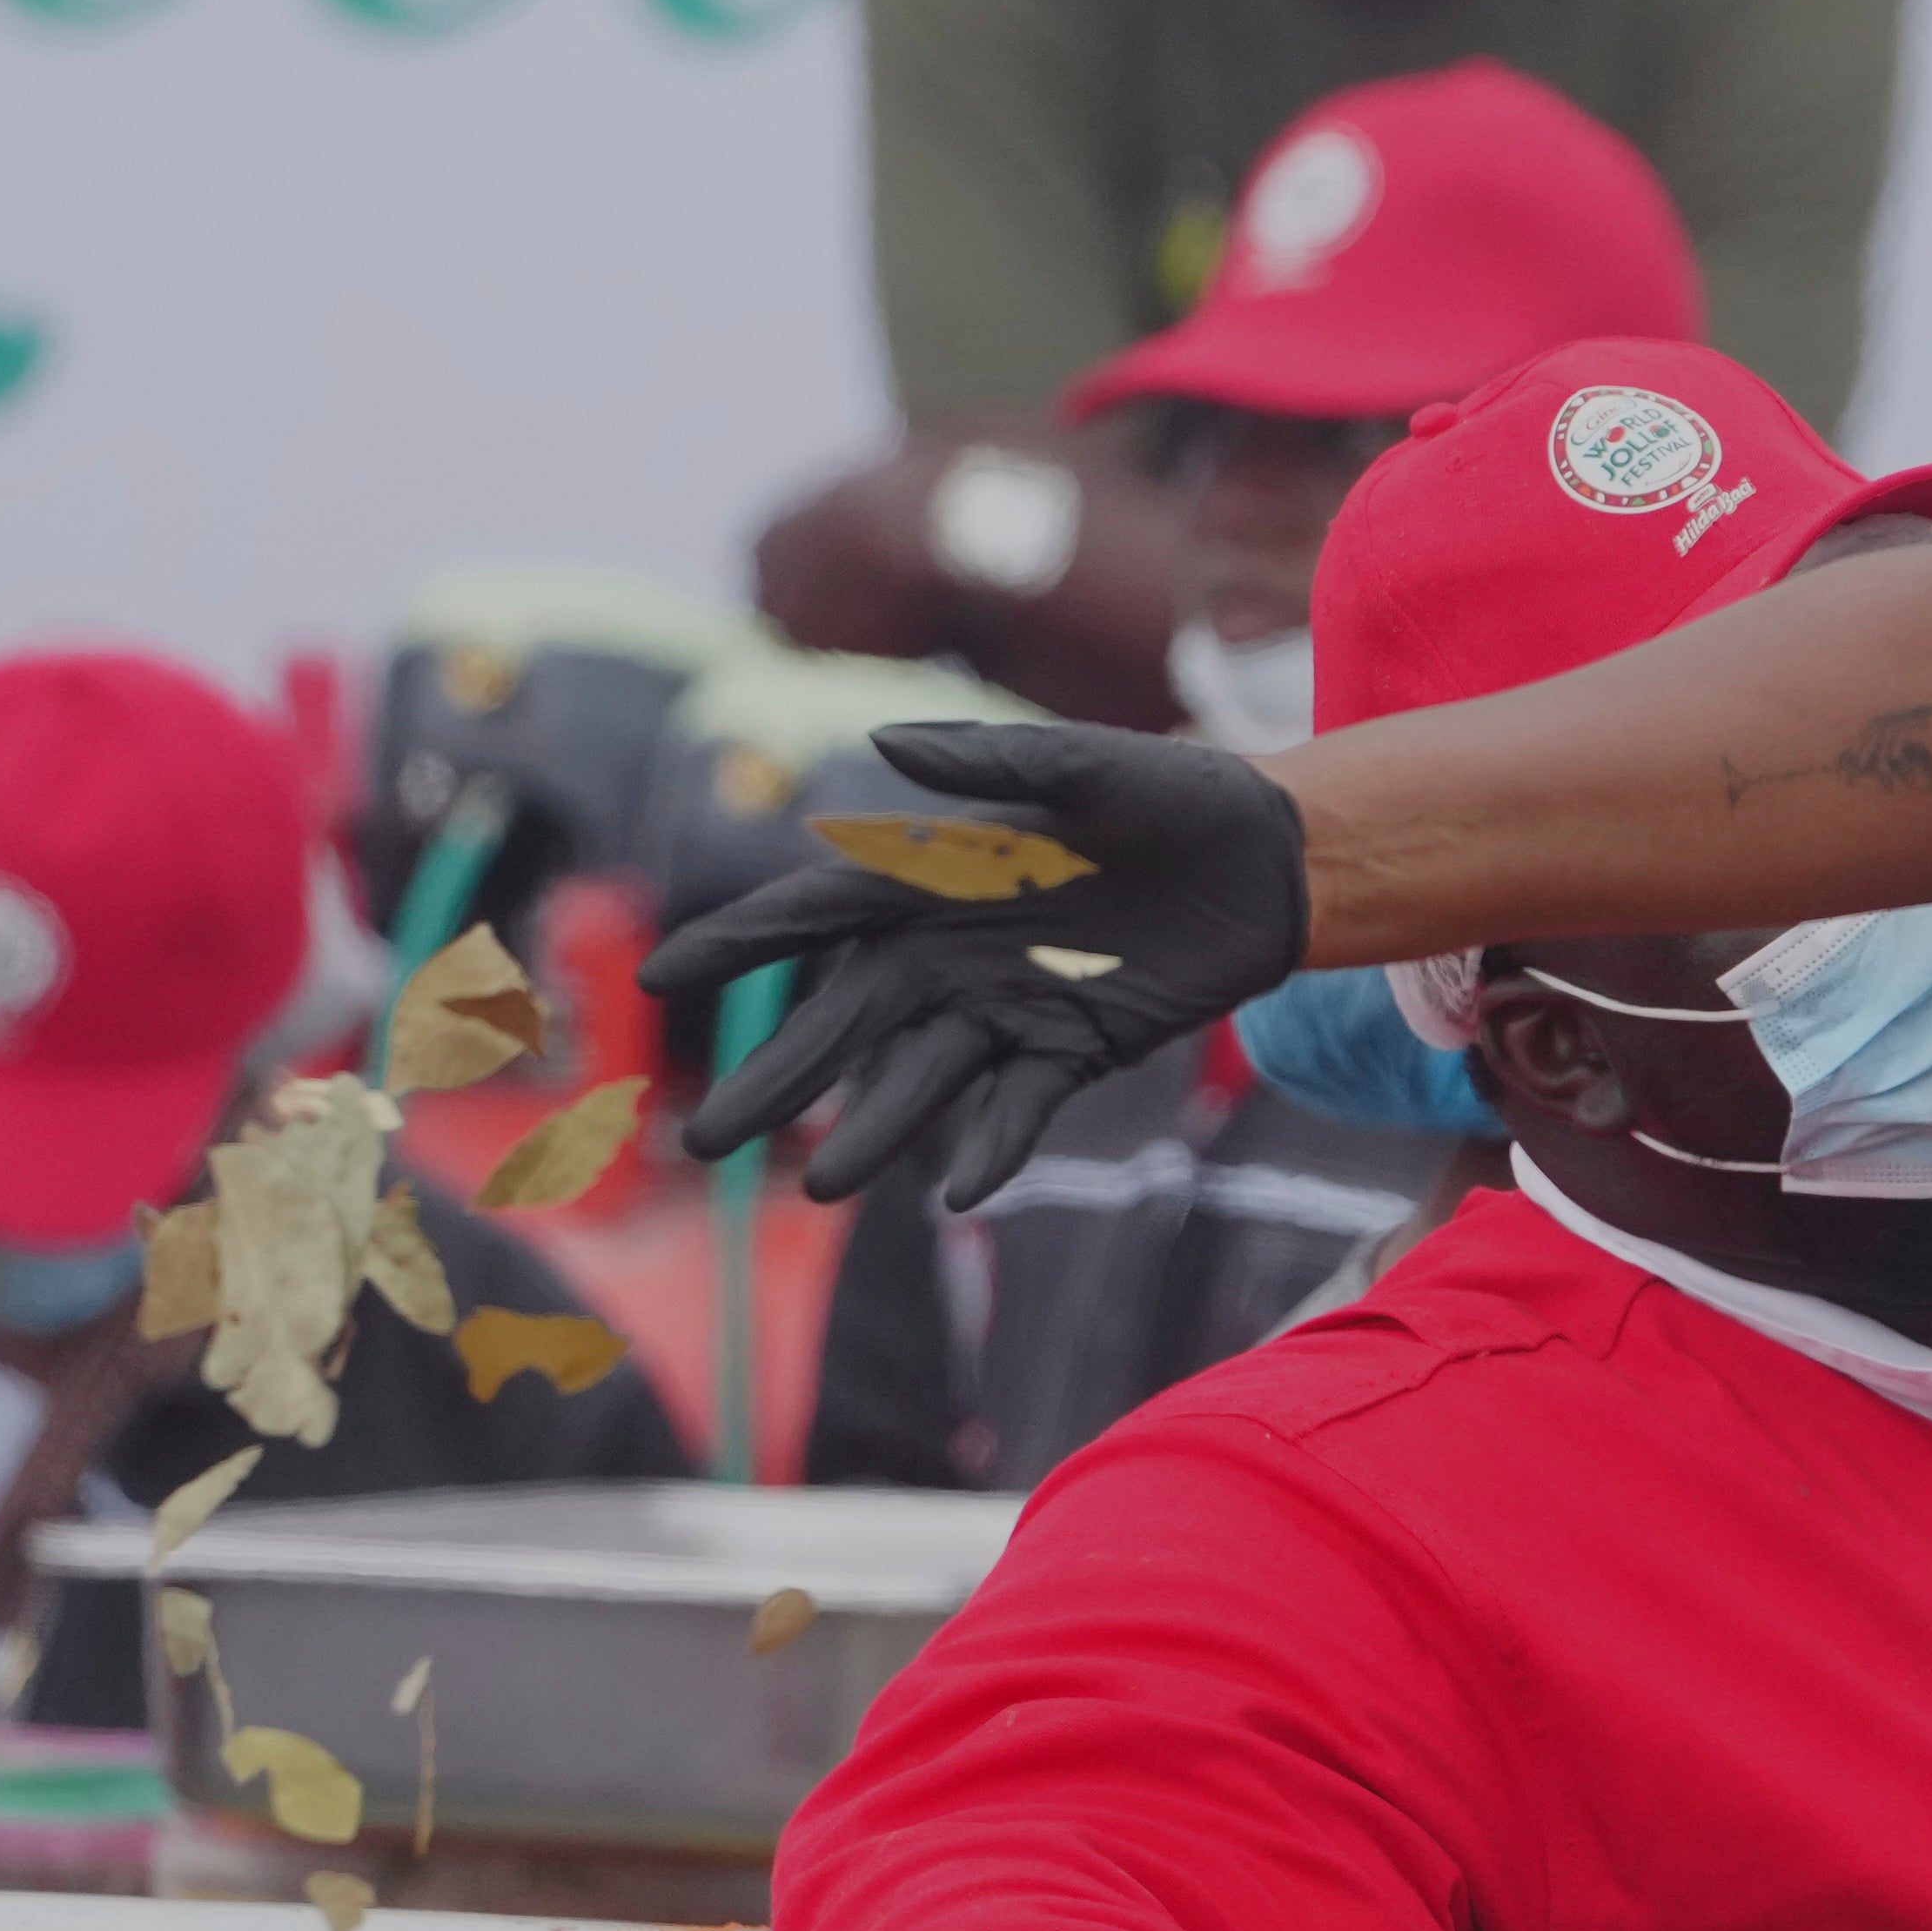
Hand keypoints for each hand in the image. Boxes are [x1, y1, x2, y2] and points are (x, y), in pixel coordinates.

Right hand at [646, 716, 1311, 1210]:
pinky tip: (962, 1190)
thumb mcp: (1089, 766)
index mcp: (936, 873)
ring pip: (921, 1079)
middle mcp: (953, 949)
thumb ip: (991, 762)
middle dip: (779, 1078)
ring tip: (824, 1190)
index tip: (659, 978)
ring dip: (874, 1132)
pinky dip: (993, 1145)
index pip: (815, 911)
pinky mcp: (1075, 1048)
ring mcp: (1009, 1006)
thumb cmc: (1172, 794)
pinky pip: (1020, 1105)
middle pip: (847, 1021)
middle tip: (704, 1142)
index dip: (741, 943)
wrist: (1272, 858)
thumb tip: (886, 740)